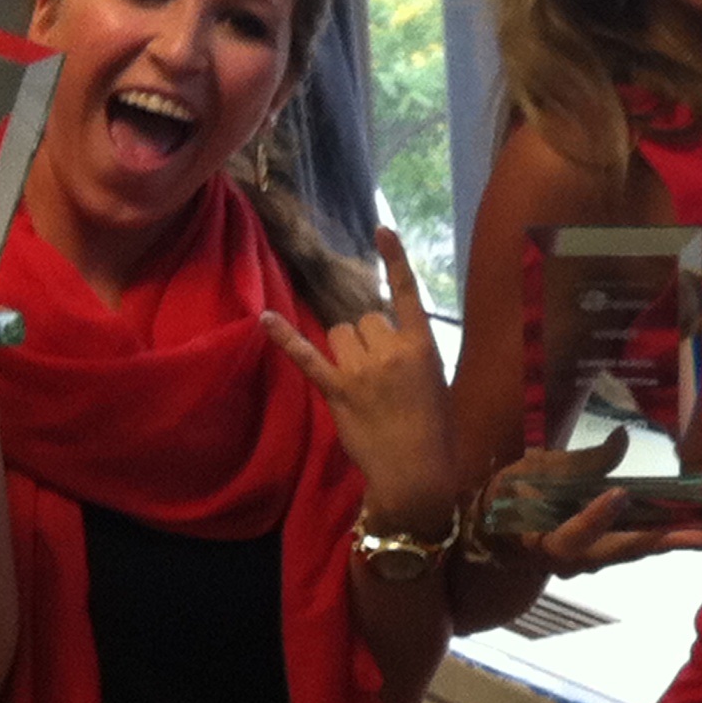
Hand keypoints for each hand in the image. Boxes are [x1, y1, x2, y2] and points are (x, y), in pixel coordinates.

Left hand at [263, 228, 453, 527]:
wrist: (417, 473)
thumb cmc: (434, 429)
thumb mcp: (436, 381)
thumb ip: (412, 353)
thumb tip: (386, 338)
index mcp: (422, 347)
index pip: (407, 295)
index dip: (395, 260)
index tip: (382, 229)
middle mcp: (391, 352)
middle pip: (365, 318)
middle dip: (368, 338)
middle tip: (379, 372)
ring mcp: (361, 371)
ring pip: (339, 332)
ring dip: (344, 347)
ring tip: (358, 378)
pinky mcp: (336, 391)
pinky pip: (307, 356)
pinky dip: (285, 337)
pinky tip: (265, 318)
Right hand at [477, 433, 701, 578]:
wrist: (499, 531)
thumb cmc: (512, 495)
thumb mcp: (533, 472)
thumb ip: (577, 464)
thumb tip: (622, 440)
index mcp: (544, 540)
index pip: (571, 536)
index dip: (594, 517)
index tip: (619, 494)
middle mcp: (575, 558)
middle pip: (621, 550)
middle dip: (666, 540)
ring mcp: (595, 557)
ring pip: (639, 549)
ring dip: (678, 539)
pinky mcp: (608, 549)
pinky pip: (642, 543)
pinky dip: (671, 534)